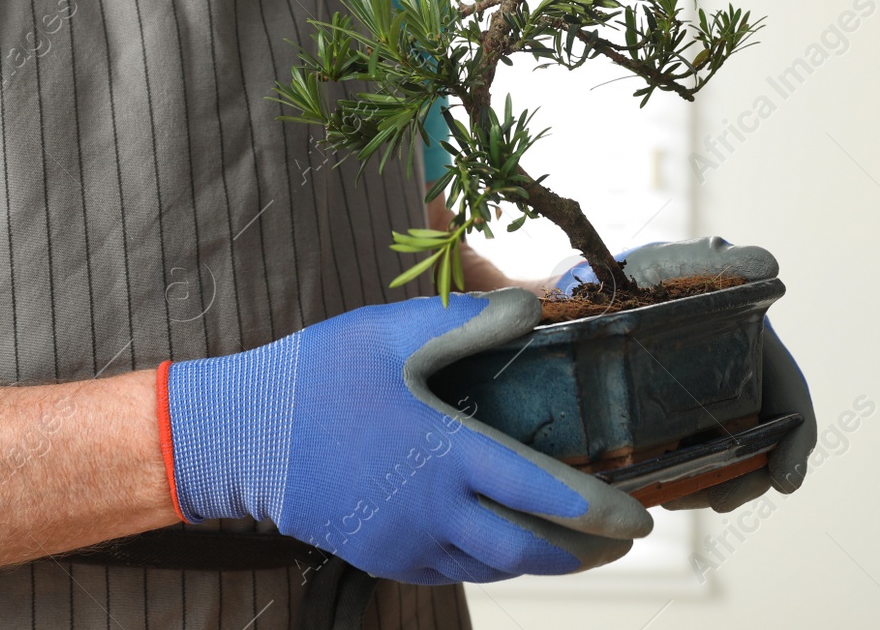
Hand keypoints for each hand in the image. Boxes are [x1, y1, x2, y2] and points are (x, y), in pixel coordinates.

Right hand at [159, 289, 651, 584]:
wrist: (238, 435)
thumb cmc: (316, 374)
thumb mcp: (390, 332)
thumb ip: (466, 321)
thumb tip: (531, 307)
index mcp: (444, 453)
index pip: (545, 494)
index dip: (601, 510)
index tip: (641, 517)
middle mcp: (432, 511)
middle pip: (531, 550)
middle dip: (586, 551)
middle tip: (621, 541)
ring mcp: (405, 543)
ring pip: (495, 566)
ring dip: (541, 558)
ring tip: (573, 542)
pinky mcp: (382, 557)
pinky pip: (453, 570)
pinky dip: (491, 561)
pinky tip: (502, 540)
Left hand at [552, 238, 816, 512]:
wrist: (592, 293)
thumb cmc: (650, 272)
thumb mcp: (684, 262)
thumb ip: (721, 259)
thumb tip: (769, 266)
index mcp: (758, 350)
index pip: (791, 402)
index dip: (796, 443)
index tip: (787, 481)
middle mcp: (740, 385)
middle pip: (761, 445)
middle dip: (748, 479)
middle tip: (719, 500)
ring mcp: (707, 409)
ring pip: (723, 462)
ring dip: (710, 486)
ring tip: (678, 496)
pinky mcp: (670, 427)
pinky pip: (685, 464)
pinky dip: (678, 480)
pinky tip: (655, 486)